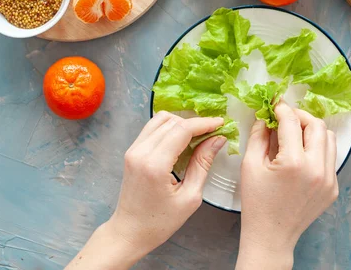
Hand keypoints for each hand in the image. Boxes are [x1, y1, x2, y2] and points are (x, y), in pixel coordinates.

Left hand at [66, 112, 225, 269]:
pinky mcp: (131, 151)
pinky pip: (152, 128)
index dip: (204, 123)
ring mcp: (133, 150)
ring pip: (161, 120)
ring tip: (198, 136)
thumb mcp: (190, 197)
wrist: (129, 232)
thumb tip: (217, 140)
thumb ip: (203, 164)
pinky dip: (170, 128)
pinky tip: (182, 141)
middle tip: (213, 132)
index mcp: (155, 165)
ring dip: (182, 123)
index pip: (182, 130)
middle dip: (195, 123)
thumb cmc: (160, 222)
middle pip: (172, 121)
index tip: (221, 123)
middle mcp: (141, 152)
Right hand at [236, 101, 338, 269]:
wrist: (271, 236)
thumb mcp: (250, 165)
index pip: (291, 122)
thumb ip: (258, 135)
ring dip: (312, 131)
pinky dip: (317, 149)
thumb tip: (266, 116)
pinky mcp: (333, 187)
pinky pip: (330, 158)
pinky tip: (302, 155)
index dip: (282, 109)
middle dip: (300, 116)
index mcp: (294, 163)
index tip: (275, 104)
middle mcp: (317, 169)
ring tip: (295, 135)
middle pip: (316, 125)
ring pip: (329, 139)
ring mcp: (329, 179)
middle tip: (286, 118)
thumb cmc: (257, 203)